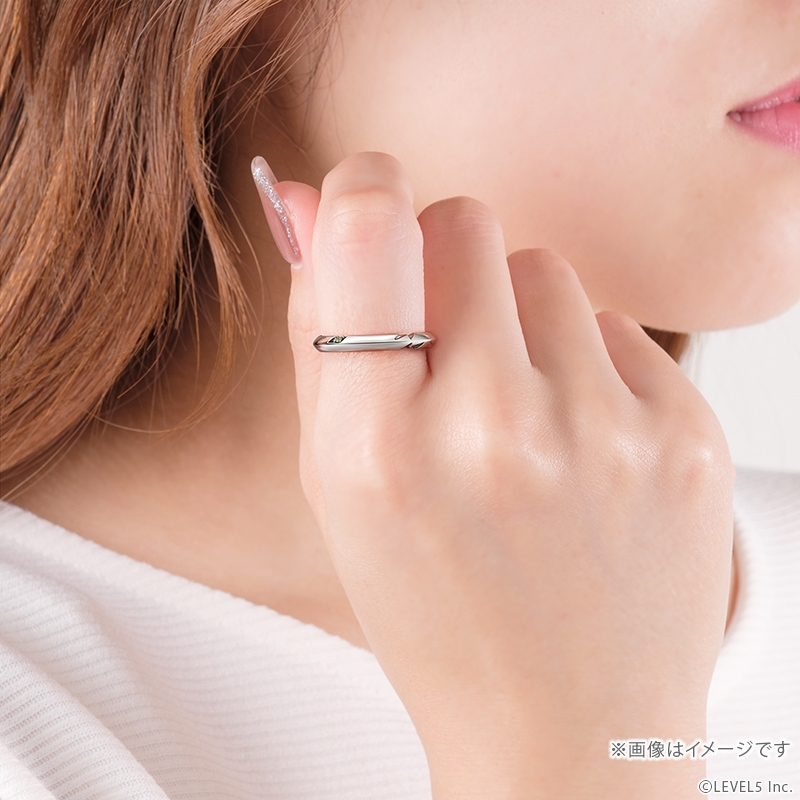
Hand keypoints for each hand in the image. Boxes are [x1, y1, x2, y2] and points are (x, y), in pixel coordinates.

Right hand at [260, 152, 735, 798]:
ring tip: (516, 417)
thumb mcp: (338, 488)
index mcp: (382, 450)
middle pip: (467, 223)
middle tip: (445, 348)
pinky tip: (575, 446)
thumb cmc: (438, 616)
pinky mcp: (684, 433)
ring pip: (545, 270)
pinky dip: (584, 367)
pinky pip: (614, 328)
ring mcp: (604, 430)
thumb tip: (313, 206)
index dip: (365, 193)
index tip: (372, 204)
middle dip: (443, 265)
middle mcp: (497, 430)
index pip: (372, 229)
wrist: (568, 731)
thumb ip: (320, 336)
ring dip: (516, 322)